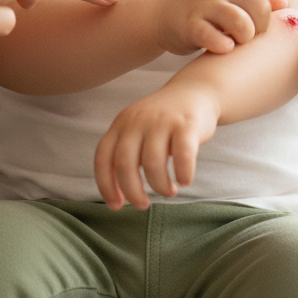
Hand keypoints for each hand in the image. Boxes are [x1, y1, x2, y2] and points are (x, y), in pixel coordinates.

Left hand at [94, 82, 219, 209]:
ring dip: (160, 186)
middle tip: (143, 205)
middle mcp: (138, 120)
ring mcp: (162, 120)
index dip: (106, 185)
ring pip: (153, 164)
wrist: (194, 91)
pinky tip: (185, 180)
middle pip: (125, 164)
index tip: (116, 206)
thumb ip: (126, 154)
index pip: (103, 158)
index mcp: (121, 123)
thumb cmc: (163, 121)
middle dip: (132, 192)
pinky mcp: (186, 124)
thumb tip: (118, 196)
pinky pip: (182, 156)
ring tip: (169, 191)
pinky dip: (183, 174)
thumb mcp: (137, 129)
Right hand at [155, 0, 297, 55]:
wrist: (160, 13)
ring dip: (245, 37)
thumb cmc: (202, 9)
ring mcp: (205, 5)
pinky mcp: (190, 24)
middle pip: (259, 4)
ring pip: (240, 21)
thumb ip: (255, 0)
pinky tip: (223, 49)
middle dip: (263, 25)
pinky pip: (215, 38)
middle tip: (254, 35)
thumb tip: (285, 3)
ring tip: (237, 42)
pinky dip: (224, 47)